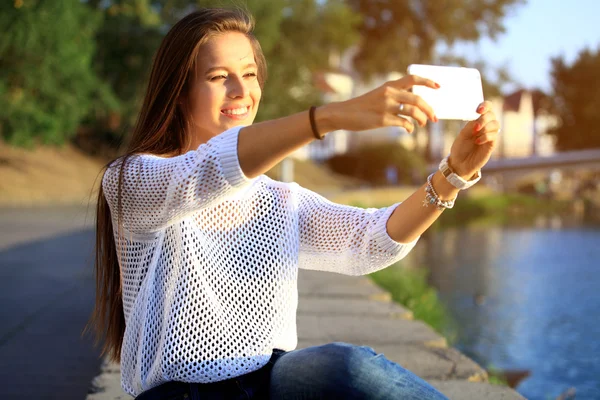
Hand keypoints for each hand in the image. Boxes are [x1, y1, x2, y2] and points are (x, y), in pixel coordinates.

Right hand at [323, 75, 438, 133]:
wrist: (343, 113)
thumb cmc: (362, 106)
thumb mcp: (378, 95)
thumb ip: (394, 96)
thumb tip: (413, 105)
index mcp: (389, 86)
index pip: (412, 78)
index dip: (428, 82)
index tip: (439, 87)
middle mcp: (389, 94)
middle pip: (417, 99)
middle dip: (429, 109)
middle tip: (435, 118)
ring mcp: (386, 106)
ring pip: (413, 111)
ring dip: (422, 119)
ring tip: (422, 124)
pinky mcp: (382, 119)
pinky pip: (403, 123)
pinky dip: (410, 127)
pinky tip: (409, 129)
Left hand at [448, 101, 500, 178]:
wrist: (460, 163)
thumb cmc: (460, 147)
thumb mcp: (463, 134)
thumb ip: (471, 125)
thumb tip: (478, 117)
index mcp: (477, 120)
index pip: (486, 107)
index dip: (485, 106)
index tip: (478, 110)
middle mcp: (485, 125)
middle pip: (492, 115)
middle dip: (484, 118)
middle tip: (475, 127)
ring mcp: (489, 134)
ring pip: (496, 124)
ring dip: (486, 127)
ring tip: (475, 133)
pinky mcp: (492, 144)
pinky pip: (494, 136)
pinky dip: (485, 137)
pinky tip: (477, 142)